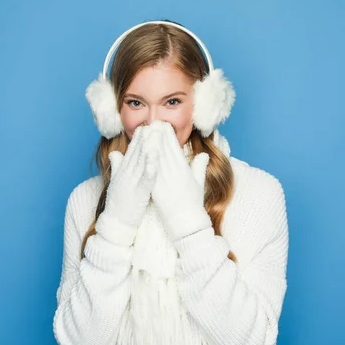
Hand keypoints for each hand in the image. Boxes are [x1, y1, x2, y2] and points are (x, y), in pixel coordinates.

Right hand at [95, 125, 160, 246]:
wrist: (115, 224)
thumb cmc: (118, 205)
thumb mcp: (116, 182)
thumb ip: (116, 166)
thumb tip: (115, 153)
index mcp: (122, 171)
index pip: (132, 151)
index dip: (140, 138)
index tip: (147, 125)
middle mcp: (125, 174)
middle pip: (137, 152)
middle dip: (146, 136)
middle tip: (154, 122)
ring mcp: (131, 182)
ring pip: (142, 161)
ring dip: (150, 145)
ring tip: (157, 132)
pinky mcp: (137, 192)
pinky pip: (146, 177)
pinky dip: (151, 165)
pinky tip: (157, 155)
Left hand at [149, 120, 211, 241]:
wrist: (186, 223)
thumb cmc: (193, 205)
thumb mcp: (198, 183)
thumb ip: (199, 168)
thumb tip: (203, 155)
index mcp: (184, 171)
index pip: (175, 149)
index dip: (169, 136)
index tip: (163, 125)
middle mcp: (175, 174)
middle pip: (165, 150)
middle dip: (159, 135)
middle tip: (153, 121)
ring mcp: (165, 181)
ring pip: (157, 158)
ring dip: (151, 143)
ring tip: (146, 131)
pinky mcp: (156, 189)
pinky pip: (150, 171)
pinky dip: (146, 160)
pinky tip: (140, 151)